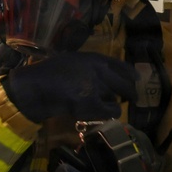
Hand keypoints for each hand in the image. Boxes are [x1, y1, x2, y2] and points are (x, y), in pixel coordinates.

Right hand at [4, 52, 135, 122]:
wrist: (36, 87)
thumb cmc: (47, 72)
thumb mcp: (69, 60)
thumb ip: (86, 65)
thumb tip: (100, 72)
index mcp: (92, 58)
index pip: (119, 65)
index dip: (130, 72)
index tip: (136, 77)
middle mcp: (98, 71)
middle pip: (124, 82)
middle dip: (130, 90)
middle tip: (132, 96)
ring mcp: (97, 87)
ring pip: (118, 96)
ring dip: (117, 100)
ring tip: (114, 104)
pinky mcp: (93, 104)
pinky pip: (112, 110)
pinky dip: (112, 112)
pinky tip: (107, 112)